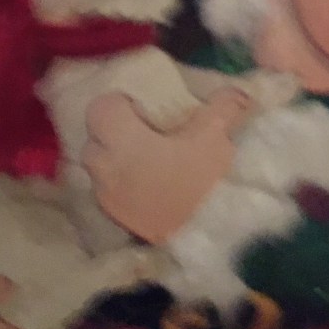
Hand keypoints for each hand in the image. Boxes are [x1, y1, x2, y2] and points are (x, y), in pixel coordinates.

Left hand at [83, 87, 252, 242]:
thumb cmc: (210, 179)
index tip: (143, 108)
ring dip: (116, 160)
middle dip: (114, 132)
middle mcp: (107, 169)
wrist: (214, 238)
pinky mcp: (118, 221)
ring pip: (99, 169)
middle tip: (146, 132)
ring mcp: (110, 198)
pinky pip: (110, 193)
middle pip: (95, 139)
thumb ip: (223, 104)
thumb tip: (234, 90)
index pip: (100, 109)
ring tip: (149, 160)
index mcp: (124, 141)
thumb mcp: (220, 132)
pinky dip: (123, 185)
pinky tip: (152, 186)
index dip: (119, 104)